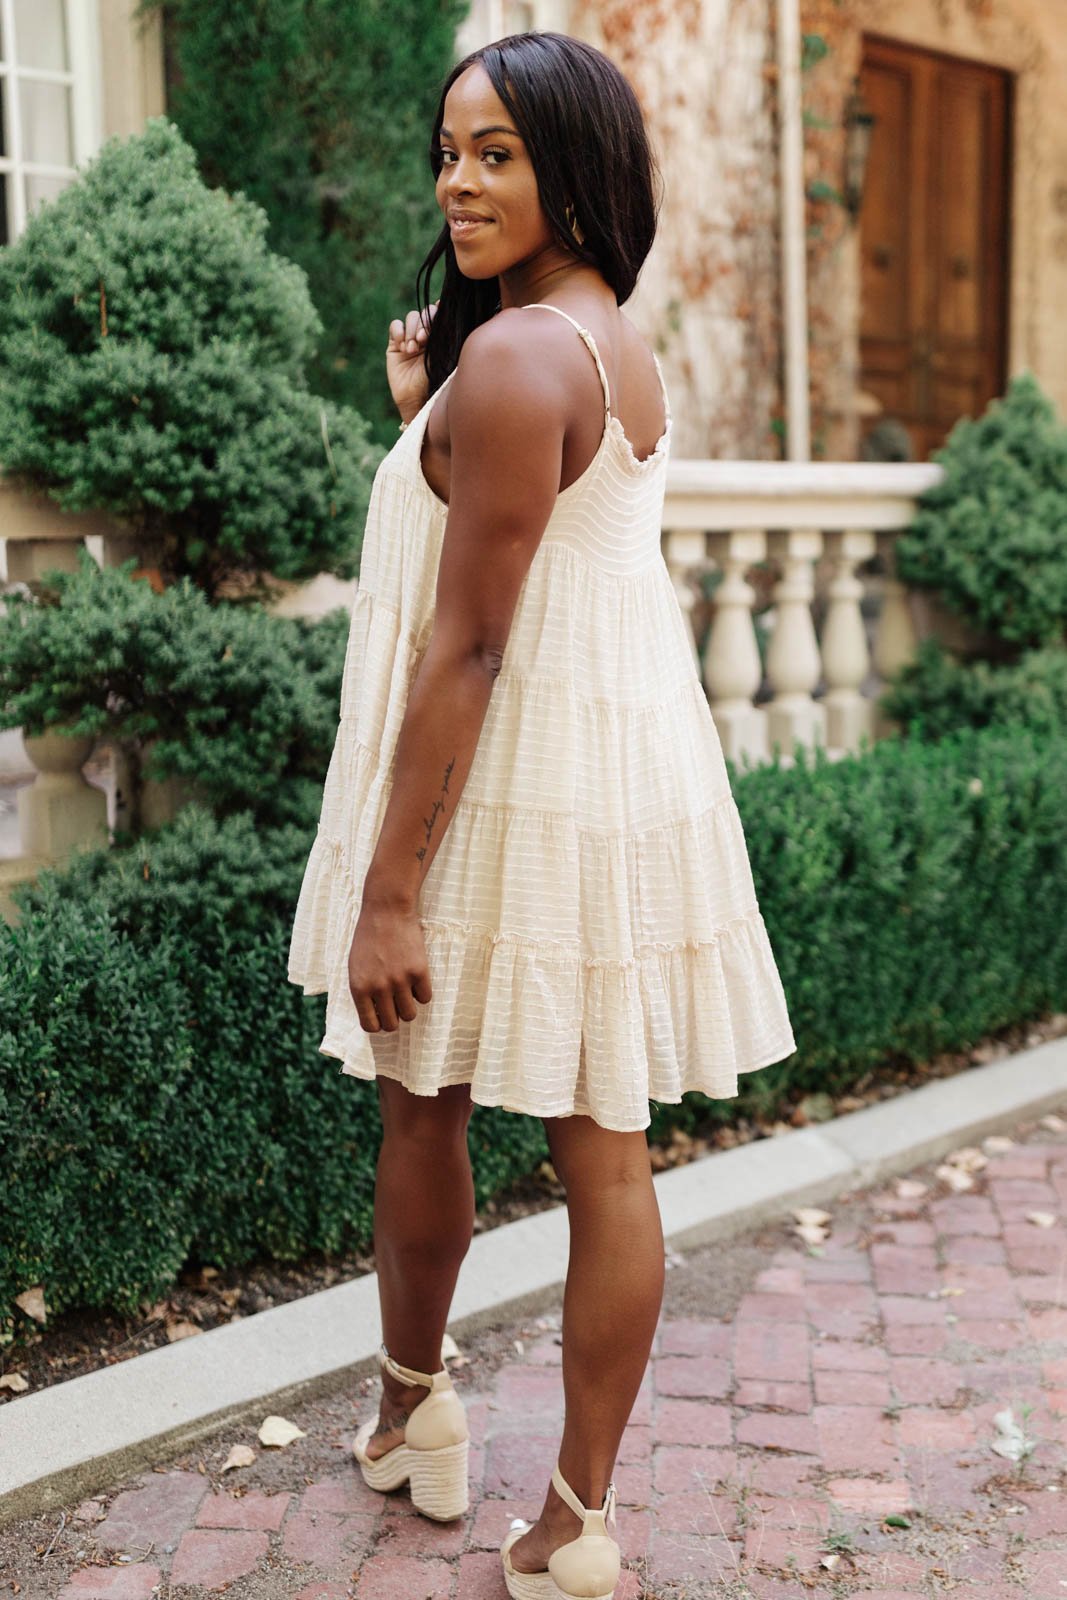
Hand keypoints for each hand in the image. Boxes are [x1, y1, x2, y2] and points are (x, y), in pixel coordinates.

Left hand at [348, 899, 432, 1032]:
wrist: (386, 911)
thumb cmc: (369, 938)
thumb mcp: (356, 966)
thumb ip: (363, 991)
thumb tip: (375, 1016)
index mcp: (359, 988)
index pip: (370, 1025)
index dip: (378, 1024)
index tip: (382, 1015)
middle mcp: (379, 987)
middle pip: (392, 1024)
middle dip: (395, 1017)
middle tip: (396, 1004)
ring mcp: (400, 980)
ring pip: (410, 1014)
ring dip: (409, 1006)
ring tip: (406, 991)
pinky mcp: (419, 971)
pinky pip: (425, 998)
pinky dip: (422, 992)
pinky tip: (416, 978)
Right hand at [386, 301, 438, 423]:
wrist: (416, 399)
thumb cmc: (435, 382)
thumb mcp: (445, 360)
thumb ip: (449, 340)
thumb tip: (452, 319)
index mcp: (439, 336)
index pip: (438, 316)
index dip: (438, 311)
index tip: (441, 310)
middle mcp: (425, 335)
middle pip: (424, 313)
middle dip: (424, 323)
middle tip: (423, 339)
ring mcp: (410, 337)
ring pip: (411, 317)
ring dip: (412, 330)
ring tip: (412, 350)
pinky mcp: (395, 343)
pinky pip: (395, 326)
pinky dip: (399, 331)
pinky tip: (402, 346)